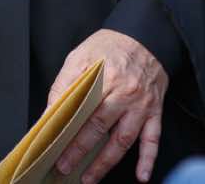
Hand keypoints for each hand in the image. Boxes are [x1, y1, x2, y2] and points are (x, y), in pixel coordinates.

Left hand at [49, 29, 166, 182]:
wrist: (145, 35)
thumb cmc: (110, 46)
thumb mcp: (81, 56)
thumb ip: (65, 84)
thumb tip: (49, 113)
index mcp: (105, 78)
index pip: (82, 111)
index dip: (66, 133)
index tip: (52, 150)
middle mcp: (125, 94)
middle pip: (100, 129)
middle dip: (80, 152)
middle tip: (64, 167)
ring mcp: (141, 105)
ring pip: (123, 140)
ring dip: (106, 163)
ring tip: (89, 177)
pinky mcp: (154, 111)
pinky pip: (153, 139)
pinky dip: (148, 159)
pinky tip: (141, 175)